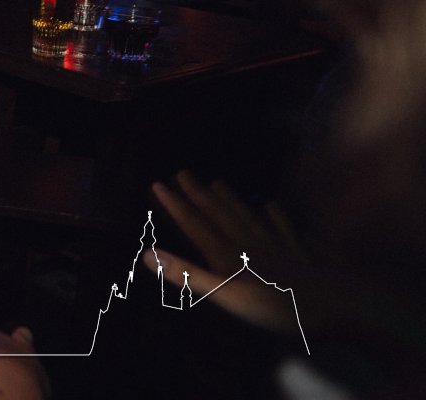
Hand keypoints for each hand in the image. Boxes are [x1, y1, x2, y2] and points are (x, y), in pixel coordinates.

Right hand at [146, 171, 306, 332]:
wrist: (333, 305)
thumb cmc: (275, 305)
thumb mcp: (225, 293)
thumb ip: (187, 275)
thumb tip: (147, 254)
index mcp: (228, 254)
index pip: (196, 225)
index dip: (176, 205)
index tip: (158, 184)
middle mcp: (249, 245)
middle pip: (220, 216)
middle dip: (199, 196)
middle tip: (183, 174)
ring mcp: (276, 249)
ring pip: (247, 218)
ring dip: (230, 201)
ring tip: (218, 183)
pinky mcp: (300, 258)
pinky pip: (284, 232)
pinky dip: (276, 218)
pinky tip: (272, 206)